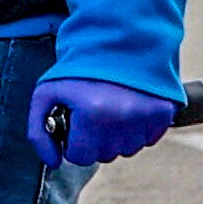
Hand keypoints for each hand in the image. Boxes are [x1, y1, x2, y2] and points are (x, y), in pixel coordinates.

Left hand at [29, 75, 177, 167]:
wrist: (119, 42)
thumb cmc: (80, 69)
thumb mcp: (46, 94)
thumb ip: (38, 132)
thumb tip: (53, 161)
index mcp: (92, 114)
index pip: (79, 156)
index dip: (73, 141)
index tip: (75, 124)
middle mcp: (123, 119)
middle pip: (104, 155)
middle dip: (94, 140)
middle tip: (92, 114)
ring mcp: (146, 117)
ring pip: (126, 150)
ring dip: (116, 137)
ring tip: (110, 110)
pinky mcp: (163, 113)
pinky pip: (148, 140)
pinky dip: (137, 130)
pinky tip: (128, 109)